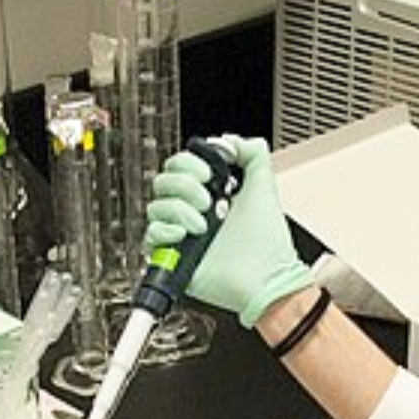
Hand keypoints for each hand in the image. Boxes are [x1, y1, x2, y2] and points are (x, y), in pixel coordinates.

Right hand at [144, 135, 314, 326]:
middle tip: (208, 201)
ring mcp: (181, 234)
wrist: (266, 278)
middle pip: (163, 181)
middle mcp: (193, 212)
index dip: (190, 164)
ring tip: (203, 226)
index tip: (210, 174)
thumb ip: (252, 152)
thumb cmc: (268, 243)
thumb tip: (227, 140)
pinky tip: (185, 236)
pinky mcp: (172, 257)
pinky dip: (165, 231)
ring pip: (155, 206)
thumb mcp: (265, 186)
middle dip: (185, 185)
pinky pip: (149, 235)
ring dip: (179, 211)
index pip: (180, 165)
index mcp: (210, 193)